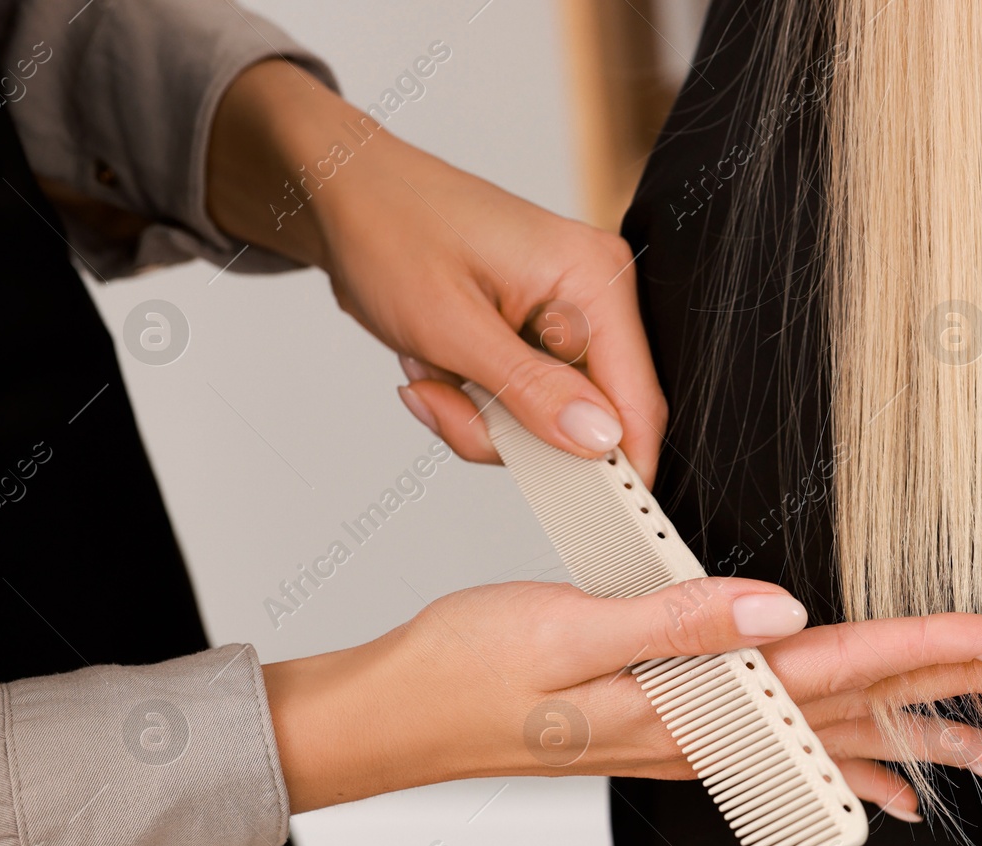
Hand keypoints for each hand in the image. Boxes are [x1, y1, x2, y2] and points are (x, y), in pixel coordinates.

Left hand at [207, 61, 666, 481]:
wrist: (342, 194)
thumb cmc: (389, 231)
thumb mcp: (453, 325)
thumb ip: (532, 391)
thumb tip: (599, 442)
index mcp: (595, 278)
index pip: (639, 399)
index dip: (617, 466)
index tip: (587, 516)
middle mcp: (595, 296)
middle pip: (590, 421)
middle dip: (510, 431)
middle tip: (445, 401)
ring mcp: (569, 319)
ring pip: (550, 423)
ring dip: (482, 417)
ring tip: (432, 368)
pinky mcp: (540, 337)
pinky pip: (526, 406)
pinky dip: (477, 404)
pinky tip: (441, 361)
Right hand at [263, 578, 981, 820]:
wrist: (397, 714)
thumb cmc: (468, 669)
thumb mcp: (568, 628)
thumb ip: (681, 623)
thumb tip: (782, 610)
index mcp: (694, 694)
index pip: (842, 670)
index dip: (933, 652)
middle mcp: (709, 728)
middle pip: (863, 711)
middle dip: (964, 701)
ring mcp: (694, 738)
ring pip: (836, 738)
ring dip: (923, 737)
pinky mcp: (672, 730)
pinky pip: (785, 754)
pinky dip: (845, 768)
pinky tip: (883, 790)